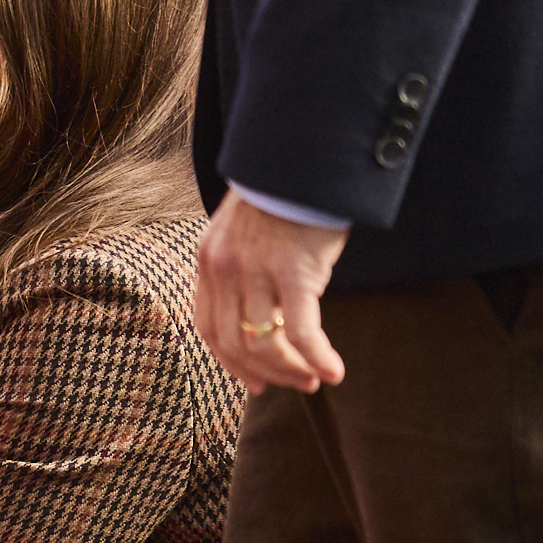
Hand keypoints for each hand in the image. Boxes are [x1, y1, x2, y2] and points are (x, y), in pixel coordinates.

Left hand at [195, 192, 349, 392]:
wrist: (303, 158)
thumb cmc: (285, 197)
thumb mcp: (245, 232)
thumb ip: (243, 269)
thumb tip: (264, 314)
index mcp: (209, 261)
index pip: (208, 326)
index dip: (231, 361)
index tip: (255, 381)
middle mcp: (224, 269)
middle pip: (233, 342)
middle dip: (265, 372)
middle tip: (295, 384)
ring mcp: (256, 271)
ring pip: (263, 342)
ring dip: (290, 369)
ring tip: (315, 378)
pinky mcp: (294, 271)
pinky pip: (302, 331)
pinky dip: (316, 357)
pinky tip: (334, 371)